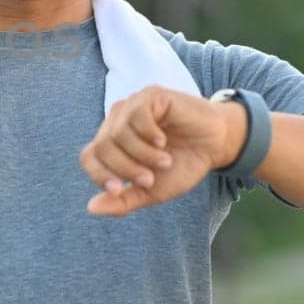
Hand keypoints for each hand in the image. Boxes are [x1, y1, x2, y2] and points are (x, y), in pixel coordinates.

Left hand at [80, 85, 240, 215]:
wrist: (215, 146)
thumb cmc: (182, 166)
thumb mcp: (152, 191)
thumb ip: (123, 201)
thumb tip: (91, 208)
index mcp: (112, 143)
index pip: (89, 157)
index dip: (99, 175)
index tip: (119, 189)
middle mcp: (117, 122)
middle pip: (102, 147)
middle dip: (125, 168)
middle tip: (150, 178)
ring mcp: (132, 106)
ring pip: (118, 132)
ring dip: (142, 154)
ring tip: (164, 161)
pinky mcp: (150, 95)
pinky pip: (137, 114)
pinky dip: (149, 134)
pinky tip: (163, 141)